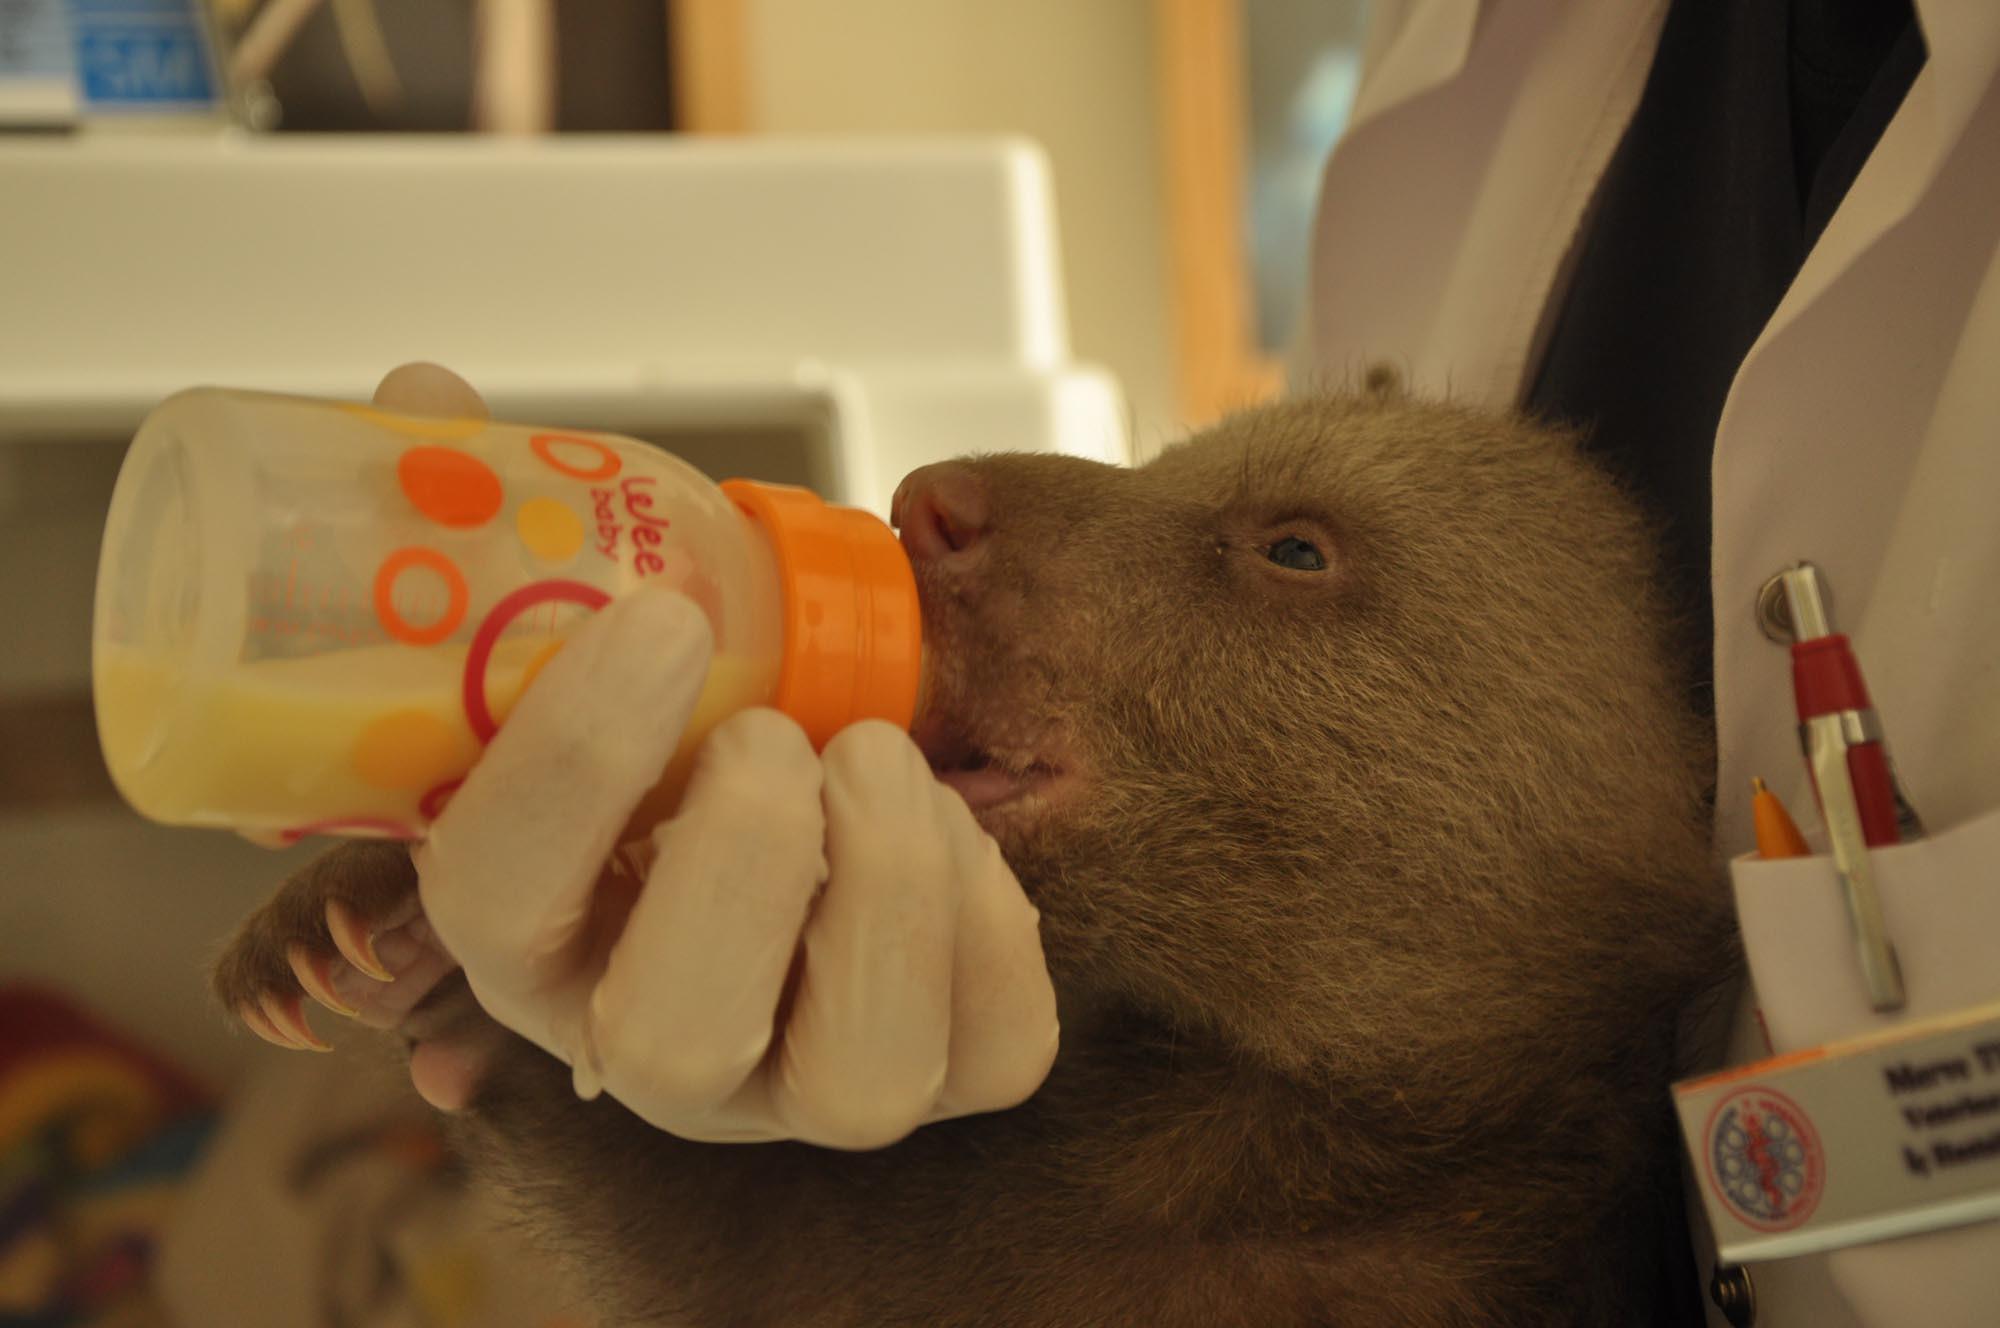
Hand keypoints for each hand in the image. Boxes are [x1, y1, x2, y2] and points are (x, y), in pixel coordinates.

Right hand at [377, 365, 1059, 1146]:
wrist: (789, 814)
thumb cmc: (668, 725)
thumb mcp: (575, 643)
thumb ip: (502, 538)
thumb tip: (424, 402)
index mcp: (524, 927)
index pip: (496, 898)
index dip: (570, 766)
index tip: (665, 619)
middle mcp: (653, 1039)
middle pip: (673, 1033)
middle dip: (744, 859)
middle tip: (785, 728)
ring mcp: (803, 1080)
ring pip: (858, 1081)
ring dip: (890, 889)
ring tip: (884, 751)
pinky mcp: (946, 1070)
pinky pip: (996, 1049)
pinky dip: (996, 924)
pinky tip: (965, 818)